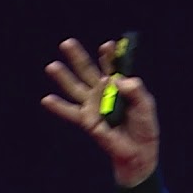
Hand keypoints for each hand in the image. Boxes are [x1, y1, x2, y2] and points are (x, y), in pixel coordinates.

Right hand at [41, 38, 159, 186]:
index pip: (111, 66)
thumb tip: (117, 80)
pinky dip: (59, 107)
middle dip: (78, 57)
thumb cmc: (143, 126)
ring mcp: (93, 105)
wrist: (139, 150)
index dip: (109, 56)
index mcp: (118, 85)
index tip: (108, 46)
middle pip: (87, 71)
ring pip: (75, 88)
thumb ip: (135, 91)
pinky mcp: (87, 120)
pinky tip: (47, 99)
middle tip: (67, 43)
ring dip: (63, 78)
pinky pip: (71, 112)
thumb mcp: (146, 105)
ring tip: (52, 66)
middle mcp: (102, 92)